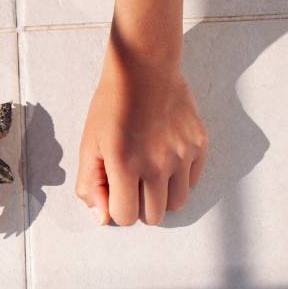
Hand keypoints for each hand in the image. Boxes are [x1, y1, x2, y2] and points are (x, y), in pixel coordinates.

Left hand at [75, 44, 207, 225]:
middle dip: (139, 206)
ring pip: (177, 204)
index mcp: (124, 164)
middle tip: (132, 183)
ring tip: (149, 174)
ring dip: (161, 197)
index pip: (125, 217)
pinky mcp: (199, 145)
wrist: (143, 69)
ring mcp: (182, 155)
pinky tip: (165, 159)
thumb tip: (102, 219)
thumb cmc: (111, 107)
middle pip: (154, 217)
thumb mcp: (88, 144)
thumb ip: (90, 184)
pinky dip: (179, 180)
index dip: (116, 209)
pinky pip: (193, 182)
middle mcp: (157, 164)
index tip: (114, 191)